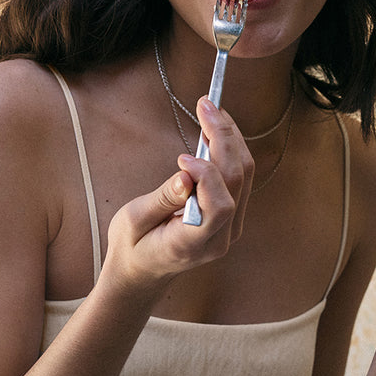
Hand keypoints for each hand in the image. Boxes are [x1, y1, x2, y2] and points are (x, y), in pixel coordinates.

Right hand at [102, 98, 252, 298]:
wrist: (143, 271)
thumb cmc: (132, 245)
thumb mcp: (134, 222)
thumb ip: (162, 199)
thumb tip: (186, 175)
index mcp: (192, 244)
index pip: (218, 206)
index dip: (207, 175)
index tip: (182, 157)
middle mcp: (220, 238)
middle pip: (235, 183)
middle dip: (223, 139)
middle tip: (206, 105)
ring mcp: (229, 229)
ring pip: (243, 177)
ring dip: (230, 139)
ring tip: (212, 110)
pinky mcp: (230, 217)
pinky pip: (239, 179)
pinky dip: (230, 150)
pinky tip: (216, 130)